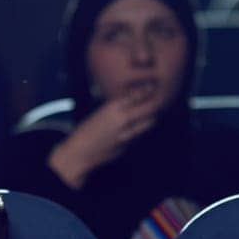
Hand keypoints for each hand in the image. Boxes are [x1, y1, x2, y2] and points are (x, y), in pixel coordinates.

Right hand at [46, 88, 163, 187]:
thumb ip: (116, 108)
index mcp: (112, 108)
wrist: (81, 152)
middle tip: (158, 101)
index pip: (135, 96)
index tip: (152, 87)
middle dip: (154, 105)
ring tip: (151, 114)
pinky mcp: (128, 146)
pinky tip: (138, 129)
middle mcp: (121, 120)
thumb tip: (132, 101)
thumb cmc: (86, 130)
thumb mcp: (100, 113)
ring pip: (147, 123)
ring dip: (150, 118)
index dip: (146, 91)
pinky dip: (141, 131)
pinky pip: (139, 135)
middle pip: (147, 109)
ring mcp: (126, 134)